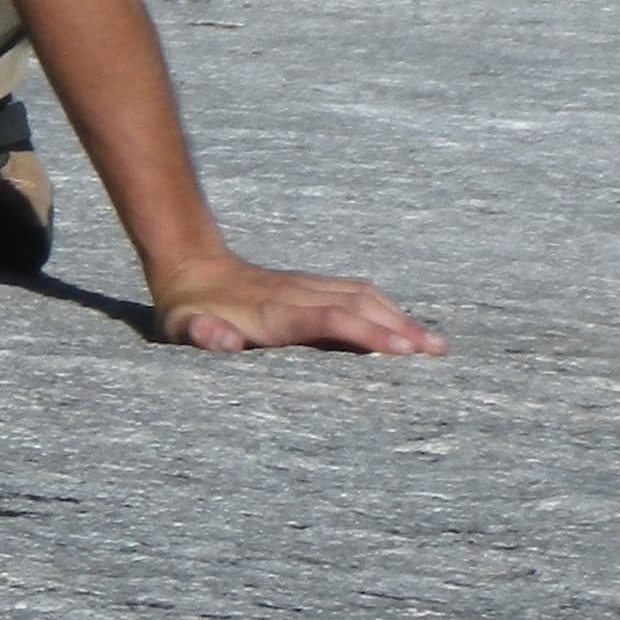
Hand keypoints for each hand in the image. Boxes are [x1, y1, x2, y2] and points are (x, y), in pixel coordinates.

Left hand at [149, 257, 444, 354]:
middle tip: (438, 351)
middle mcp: (297, 294)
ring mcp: (307, 286)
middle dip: (399, 327)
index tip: (402, 349)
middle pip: (358, 305)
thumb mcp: (180, 327)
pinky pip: (356, 293)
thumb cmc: (187, 311)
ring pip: (362, 295)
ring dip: (399, 317)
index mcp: (272, 311)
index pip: (328, 319)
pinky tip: (405, 326)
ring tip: (436, 344)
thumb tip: (221, 340)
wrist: (190, 267)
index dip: (365, 332)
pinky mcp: (311, 286)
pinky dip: (386, 308)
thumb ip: (200, 335)